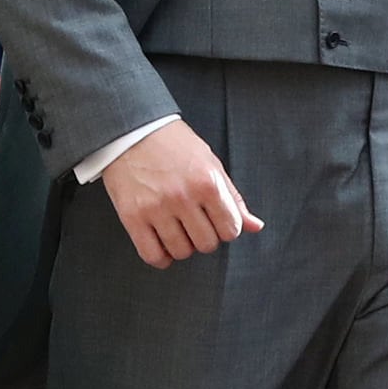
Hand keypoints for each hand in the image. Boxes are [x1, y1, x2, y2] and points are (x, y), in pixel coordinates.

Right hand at [101, 120, 262, 267]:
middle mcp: (183, 197)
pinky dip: (160, 257)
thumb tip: (255, 226)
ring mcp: (156, 208)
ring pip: (181, 252)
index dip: (225, 229)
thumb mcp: (210, 164)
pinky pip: (152, 255)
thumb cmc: (174, 145)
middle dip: (204, 238)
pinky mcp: (132, 216)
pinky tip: (161, 244)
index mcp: (207, 182)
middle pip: (206, 244)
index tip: (215, 221)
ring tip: (176, 229)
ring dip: (182, 246)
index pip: (230, 230)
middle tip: (195, 223)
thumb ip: (233, 198)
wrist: (132, 131)